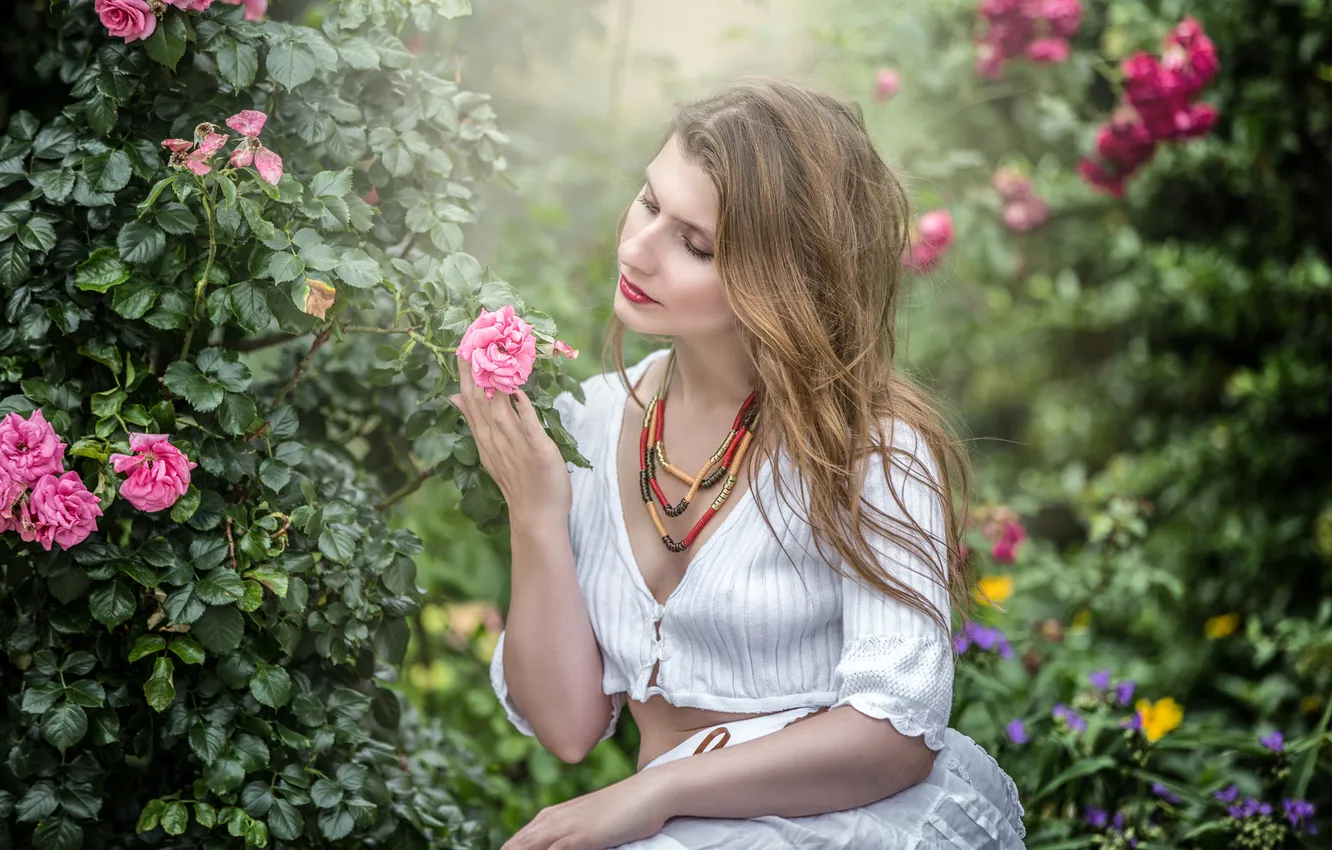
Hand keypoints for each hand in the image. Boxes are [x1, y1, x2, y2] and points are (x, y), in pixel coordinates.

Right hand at [450, 354, 571, 521]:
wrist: (535, 516)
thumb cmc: (518, 480)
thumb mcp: (490, 448)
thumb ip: (475, 421)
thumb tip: (455, 396)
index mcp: (485, 437)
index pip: (470, 399)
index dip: (465, 372)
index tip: (463, 346)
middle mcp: (496, 439)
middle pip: (481, 400)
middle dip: (477, 369)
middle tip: (474, 339)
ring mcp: (516, 446)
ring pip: (500, 410)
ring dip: (496, 383)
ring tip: (493, 355)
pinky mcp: (538, 452)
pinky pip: (529, 428)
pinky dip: (523, 410)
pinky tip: (519, 391)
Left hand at [501, 771, 673, 849]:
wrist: (650, 793)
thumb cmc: (625, 811)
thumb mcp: (592, 825)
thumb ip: (573, 837)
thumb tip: (563, 844)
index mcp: (551, 816)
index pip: (515, 845)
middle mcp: (552, 820)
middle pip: (514, 848)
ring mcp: (564, 828)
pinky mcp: (579, 837)